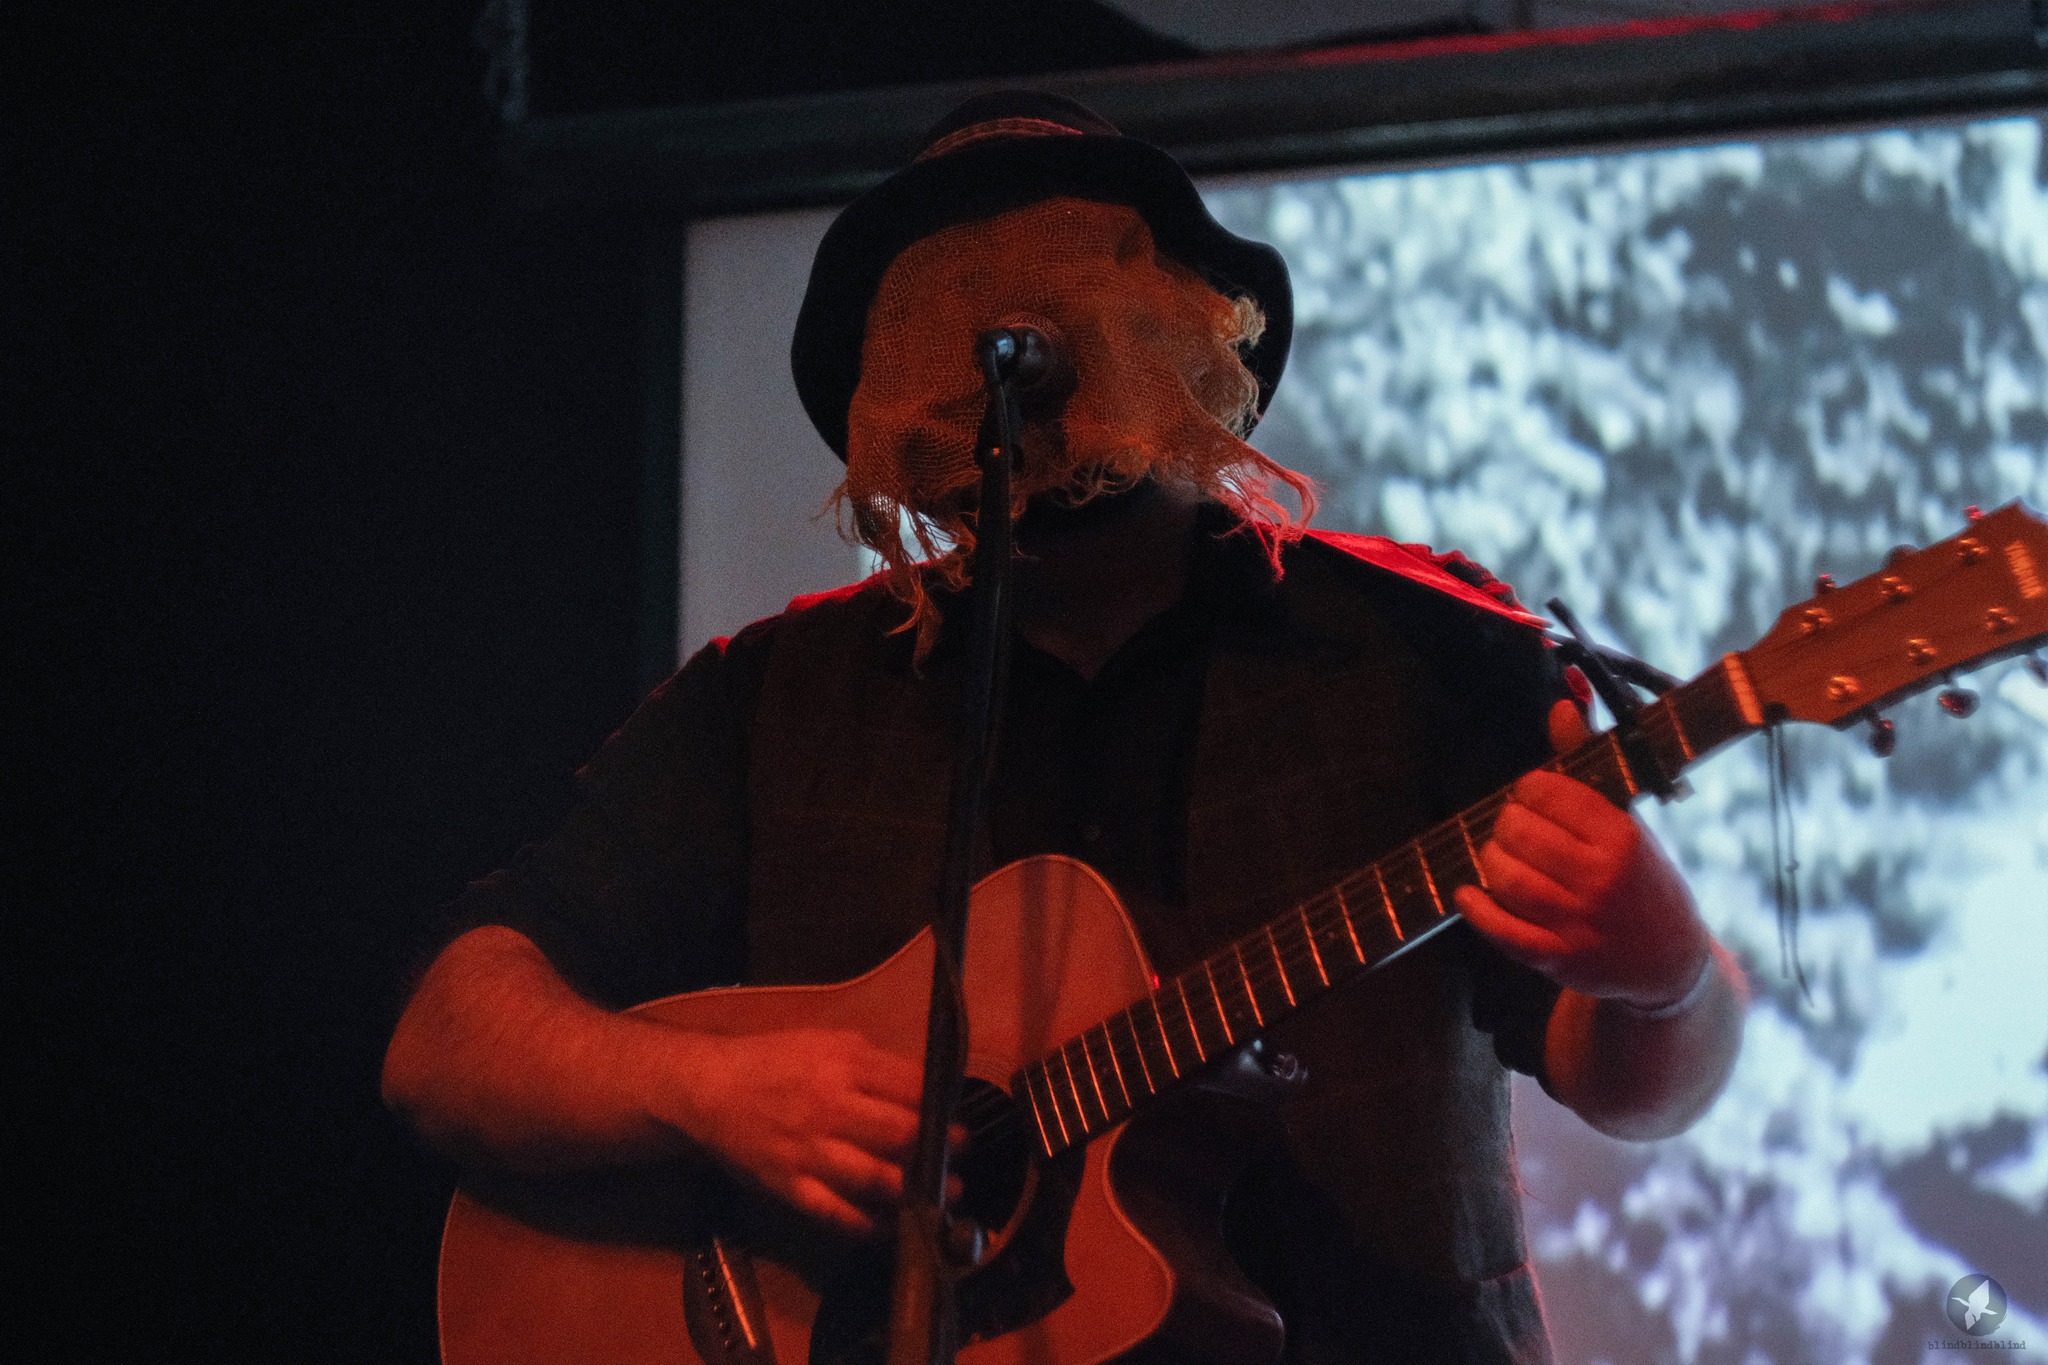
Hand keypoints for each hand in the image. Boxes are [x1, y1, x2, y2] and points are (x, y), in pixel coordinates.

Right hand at [650, 1028, 940, 1236]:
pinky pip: (837, 1213)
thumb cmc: (773, 1061)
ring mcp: (809, 1151)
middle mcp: (830, 1107)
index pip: (911, 1088)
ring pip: (876, 1178)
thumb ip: (875, 1064)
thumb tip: (926, 1086)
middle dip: (941, 1149)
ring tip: (946, 1196)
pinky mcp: (790, 1186)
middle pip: (901, 1133)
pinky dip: (869, 1225)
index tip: (959, 1118)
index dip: (944, 1106)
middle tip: (961, 1157)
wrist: (708, 1089)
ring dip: (917, 1191)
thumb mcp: (827, 1041)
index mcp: (843, 1064)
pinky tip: (892, 1226)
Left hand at [1454, 700, 1709, 1009]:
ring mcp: (1579, 923)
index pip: (1545, 791)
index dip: (1529, 790)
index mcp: (1621, 836)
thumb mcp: (1625, 818)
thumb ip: (1585, 760)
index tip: (1536, 798)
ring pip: (1505, 877)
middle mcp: (1601, 879)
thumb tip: (1562, 701)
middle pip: (1518, 832)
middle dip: (1507, 825)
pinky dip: (1477, 909)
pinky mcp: (1559, 958)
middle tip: (1516, 829)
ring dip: (1491, 862)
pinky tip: (1469, 894)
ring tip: (1503, 858)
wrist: (1669, 961)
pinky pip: (1502, 930)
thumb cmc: (1641, 877)